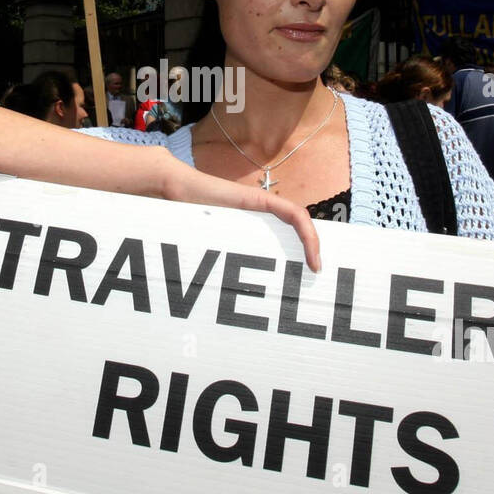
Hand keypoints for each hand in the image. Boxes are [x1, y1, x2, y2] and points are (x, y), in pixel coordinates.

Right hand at [161, 162, 321, 271]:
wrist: (178, 191)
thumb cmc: (191, 222)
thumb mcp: (215, 249)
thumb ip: (225, 264)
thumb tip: (227, 302)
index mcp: (256, 227)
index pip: (288, 239)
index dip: (302, 255)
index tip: (306, 278)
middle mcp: (264, 216)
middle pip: (298, 232)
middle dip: (312, 254)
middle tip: (315, 281)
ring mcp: (264, 205)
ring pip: (301, 223)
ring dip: (313, 245)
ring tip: (315, 268)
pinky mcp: (262, 200)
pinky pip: (294, 214)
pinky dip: (306, 232)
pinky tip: (310, 251)